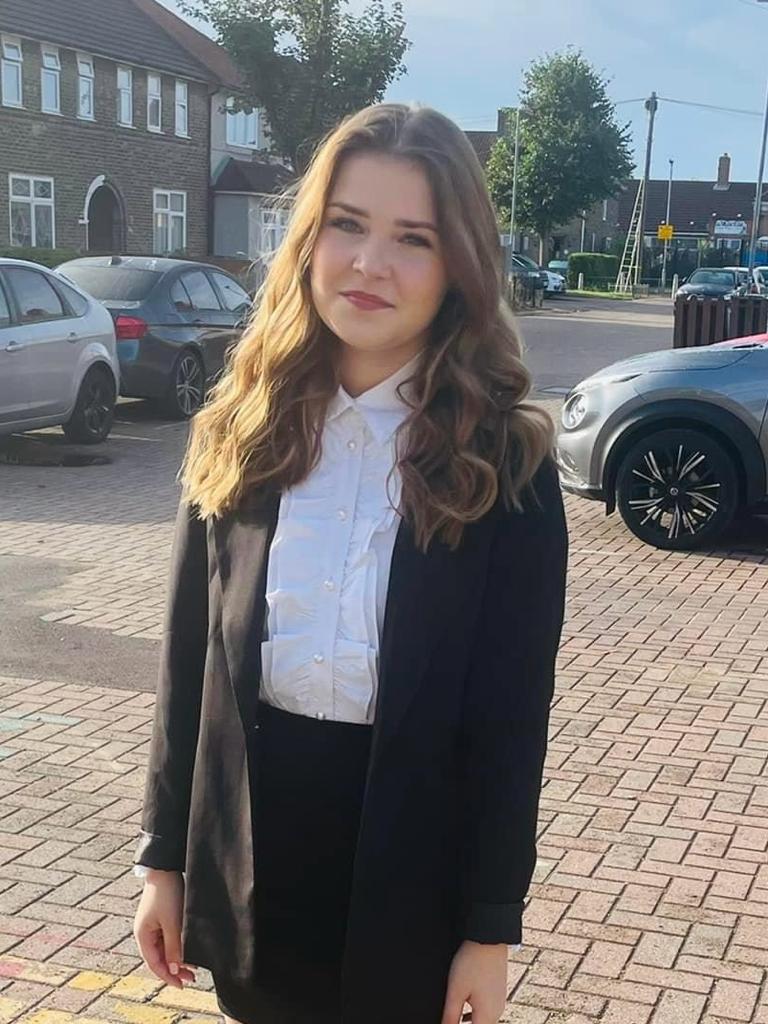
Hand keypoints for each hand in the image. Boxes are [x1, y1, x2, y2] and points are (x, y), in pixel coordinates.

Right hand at [133, 869, 196, 988]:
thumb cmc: (166, 893)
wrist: (165, 867)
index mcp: (142, 935)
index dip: (168, 976)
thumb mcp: (172, 922)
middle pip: (159, 957)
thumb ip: (173, 946)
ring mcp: (152, 925)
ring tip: (193, 967)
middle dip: (175, 969)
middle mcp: (145, 932)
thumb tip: (174, 969)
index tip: (182, 984)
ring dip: (177, 958)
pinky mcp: (161, 917)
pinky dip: (177, 946)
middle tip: (191, 978)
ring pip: (164, 948)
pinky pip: (168, 938)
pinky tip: (188, 949)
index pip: (154, 963)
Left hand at [441, 940, 507, 1023]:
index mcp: (487, 1016)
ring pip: (483, 1020)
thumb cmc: (472, 962)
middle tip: (450, 1017)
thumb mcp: (456, 990)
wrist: (488, 938)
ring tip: (455, 1015)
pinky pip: (487, 1010)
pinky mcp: (498, 991)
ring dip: (470, 1021)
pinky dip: (475, 1012)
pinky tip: (465, 1003)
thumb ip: (450, 1015)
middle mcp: (496, 1012)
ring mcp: (499, 1001)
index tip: (448, 1022)